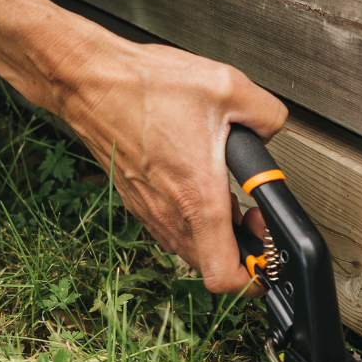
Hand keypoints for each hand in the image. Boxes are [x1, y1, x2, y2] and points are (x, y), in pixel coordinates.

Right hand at [55, 35, 287, 294]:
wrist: (91, 82)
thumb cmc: (144, 86)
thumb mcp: (228, 86)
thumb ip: (267, 114)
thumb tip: (270, 128)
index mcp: (197, 196)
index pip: (224, 275)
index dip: (253, 279)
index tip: (266, 256)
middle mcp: (169, 212)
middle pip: (210, 266)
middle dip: (240, 250)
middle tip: (253, 215)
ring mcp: (149, 209)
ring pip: (189, 248)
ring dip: (215, 235)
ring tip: (227, 200)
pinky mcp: (136, 199)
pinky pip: (170, 227)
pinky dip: (191, 219)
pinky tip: (198, 183)